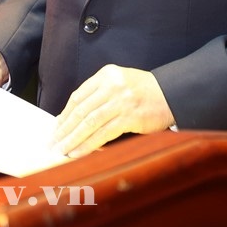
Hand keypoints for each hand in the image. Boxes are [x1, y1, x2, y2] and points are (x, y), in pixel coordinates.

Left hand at [51, 64, 174, 157]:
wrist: (172, 93)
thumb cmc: (144, 91)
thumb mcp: (120, 82)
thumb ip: (99, 95)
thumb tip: (75, 119)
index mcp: (106, 74)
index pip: (78, 96)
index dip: (65, 114)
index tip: (57, 127)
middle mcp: (112, 85)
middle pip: (81, 110)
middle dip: (64, 128)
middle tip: (53, 141)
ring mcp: (120, 101)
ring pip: (89, 122)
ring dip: (73, 139)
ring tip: (62, 150)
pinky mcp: (129, 117)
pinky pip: (103, 133)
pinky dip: (88, 145)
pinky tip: (78, 152)